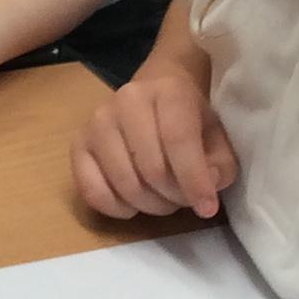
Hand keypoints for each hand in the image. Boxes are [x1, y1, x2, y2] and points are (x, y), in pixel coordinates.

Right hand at [72, 71, 235, 220]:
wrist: (154, 93)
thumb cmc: (188, 118)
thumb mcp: (217, 135)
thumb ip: (220, 163)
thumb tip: (207, 186)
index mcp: (167, 90)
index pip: (178, 139)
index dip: (194, 180)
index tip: (207, 208)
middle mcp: (126, 100)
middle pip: (151, 168)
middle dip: (173, 196)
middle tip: (183, 199)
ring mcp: (96, 122)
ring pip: (124, 184)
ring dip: (149, 205)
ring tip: (162, 199)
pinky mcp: (77, 144)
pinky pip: (92, 191)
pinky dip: (116, 208)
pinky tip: (132, 204)